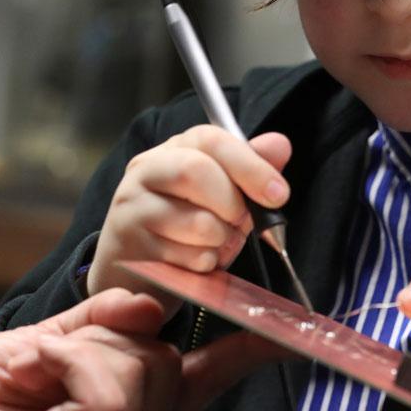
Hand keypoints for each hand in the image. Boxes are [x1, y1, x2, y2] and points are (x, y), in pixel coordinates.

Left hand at [0, 288, 296, 410]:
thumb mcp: (39, 348)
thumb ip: (97, 323)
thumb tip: (149, 304)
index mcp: (129, 400)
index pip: (202, 372)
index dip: (247, 349)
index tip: (284, 330)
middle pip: (165, 361)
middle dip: (109, 341)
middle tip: (52, 362)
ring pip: (143, 372)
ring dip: (80, 357)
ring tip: (34, 377)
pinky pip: (113, 389)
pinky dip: (67, 365)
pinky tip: (34, 379)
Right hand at [88, 126, 292, 316]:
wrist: (143, 270)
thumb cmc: (190, 223)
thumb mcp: (225, 192)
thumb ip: (251, 168)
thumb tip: (280, 144)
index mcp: (176, 148)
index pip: (212, 140)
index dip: (251, 166)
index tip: (279, 194)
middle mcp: (146, 169)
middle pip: (196, 172)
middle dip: (233, 204)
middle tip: (241, 223)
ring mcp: (132, 206)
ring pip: (198, 222)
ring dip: (222, 240)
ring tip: (217, 243)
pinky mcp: (131, 245)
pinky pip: (188, 257)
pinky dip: (206, 262)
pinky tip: (198, 260)